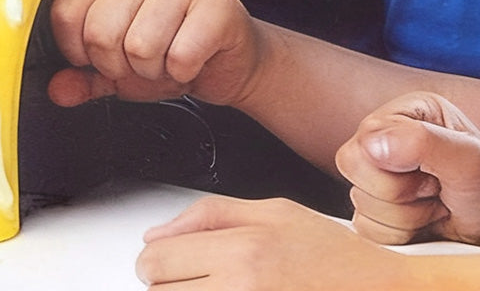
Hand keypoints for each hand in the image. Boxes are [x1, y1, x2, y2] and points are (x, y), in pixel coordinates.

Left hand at [48, 0, 260, 107]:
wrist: (230, 60)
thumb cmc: (170, 53)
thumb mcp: (118, 67)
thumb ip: (84, 78)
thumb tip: (57, 90)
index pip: (66, 14)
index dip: (80, 53)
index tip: (101, 60)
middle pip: (101, 34)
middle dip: (119, 68)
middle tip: (141, 64)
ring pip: (140, 47)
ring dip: (154, 72)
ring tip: (167, 61)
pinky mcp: (215, 5)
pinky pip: (181, 56)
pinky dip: (184, 73)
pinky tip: (192, 61)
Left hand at [136, 195, 412, 289]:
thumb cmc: (338, 258)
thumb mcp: (275, 211)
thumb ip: (209, 215)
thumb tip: (157, 234)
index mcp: (242, 251)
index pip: (155, 262)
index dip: (156, 261)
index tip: (167, 261)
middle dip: (170, 284)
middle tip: (198, 278)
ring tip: (220, 288)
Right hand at [336, 91, 479, 244]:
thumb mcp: (467, 159)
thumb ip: (422, 142)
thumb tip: (370, 145)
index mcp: (399, 115)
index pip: (361, 143)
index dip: (393, 167)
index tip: (432, 171)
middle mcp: (381, 140)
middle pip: (354, 172)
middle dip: (401, 193)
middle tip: (436, 189)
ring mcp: (376, 176)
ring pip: (361, 206)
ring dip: (408, 217)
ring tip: (436, 205)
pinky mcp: (377, 211)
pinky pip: (367, 230)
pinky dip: (401, 235)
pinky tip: (424, 221)